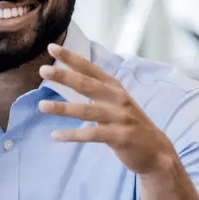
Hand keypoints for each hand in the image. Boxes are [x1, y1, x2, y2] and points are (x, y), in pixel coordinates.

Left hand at [38, 43, 175, 174]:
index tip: (52, 48)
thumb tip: (71, 75)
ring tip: (42, 105)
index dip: (71, 58)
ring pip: (86, 110)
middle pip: (87, 85)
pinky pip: (92, 134)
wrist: (156, 151)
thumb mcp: (116, 102)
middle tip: (43, 70)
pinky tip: (55, 136)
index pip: (90, 69)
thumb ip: (97, 89)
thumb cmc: (129, 124)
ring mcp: (120, 117)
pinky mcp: (120, 136)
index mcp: (114, 88)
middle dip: (65, 76)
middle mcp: (117, 99)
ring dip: (63, 108)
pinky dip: (72, 135)